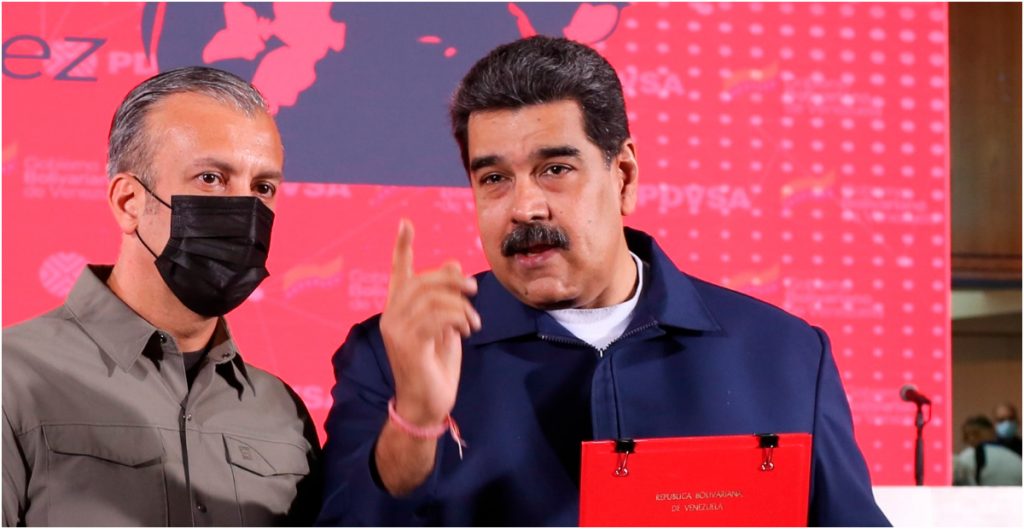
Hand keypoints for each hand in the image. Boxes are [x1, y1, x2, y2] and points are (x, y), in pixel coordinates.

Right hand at [379, 219, 480, 427]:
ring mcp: (397, 331)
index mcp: (399, 310)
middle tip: (475, 290)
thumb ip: (447, 298)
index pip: (399, 272)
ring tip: (473, 322)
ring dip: (461, 306)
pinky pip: (437, 318)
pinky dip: (458, 318)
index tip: (405, 222)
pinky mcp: (408, 344)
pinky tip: (468, 330)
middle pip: (422, 281)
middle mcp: (392, 317)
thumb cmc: (435, 367)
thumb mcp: (446, 327)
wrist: (426, 405)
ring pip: (432, 299)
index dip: (402, 247)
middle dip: (451, 280)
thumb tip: (453, 263)